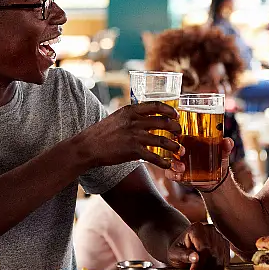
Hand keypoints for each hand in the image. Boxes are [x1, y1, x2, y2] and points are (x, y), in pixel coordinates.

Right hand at [71, 102, 185, 169]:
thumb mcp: (117, 117)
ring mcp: (134, 136)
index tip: (176, 115)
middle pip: (163, 122)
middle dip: (176, 128)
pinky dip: (163, 162)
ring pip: (162, 140)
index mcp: (131, 110)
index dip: (170, 110)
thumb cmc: (102, 132)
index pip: (156, 105)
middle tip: (180, 133)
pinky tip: (168, 164)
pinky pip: (154, 157)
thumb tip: (146, 117)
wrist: (88, 146)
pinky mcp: (133, 150)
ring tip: (180, 150)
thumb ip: (132, 116)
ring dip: (174, 146)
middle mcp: (135, 121)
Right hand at [165, 138, 233, 185]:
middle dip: (172, 147)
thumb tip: (227, 141)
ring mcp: (177, 161)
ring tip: (182, 168)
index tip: (180, 134)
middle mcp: (180, 150)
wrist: (217, 180)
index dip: (175, 131)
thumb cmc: (218, 161)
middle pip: (169, 145)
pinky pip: (169, 173)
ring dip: (173, 163)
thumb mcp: (223, 153)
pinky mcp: (176, 173)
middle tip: (182, 152)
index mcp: (190, 140)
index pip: (178, 132)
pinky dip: (172, 174)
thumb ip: (226, 147)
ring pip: (167, 159)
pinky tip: (179, 176)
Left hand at [167, 222, 229, 269]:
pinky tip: (210, 267)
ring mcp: (219, 234)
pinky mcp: (225, 242)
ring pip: (222, 256)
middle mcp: (210, 229)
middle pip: (214, 252)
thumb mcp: (175, 253)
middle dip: (207, 265)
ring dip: (214, 266)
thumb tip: (196, 258)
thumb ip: (184, 255)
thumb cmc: (178, 250)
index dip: (199, 262)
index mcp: (196, 228)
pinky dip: (220, 265)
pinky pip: (226, 257)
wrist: (184, 246)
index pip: (203, 248)